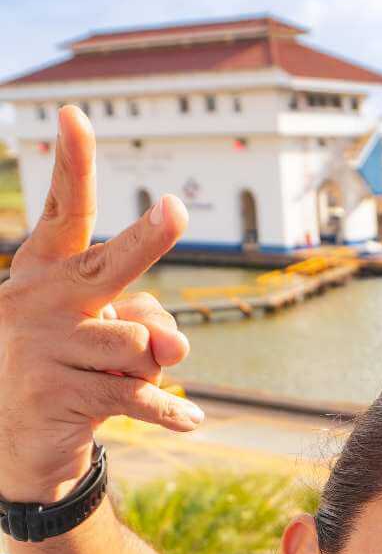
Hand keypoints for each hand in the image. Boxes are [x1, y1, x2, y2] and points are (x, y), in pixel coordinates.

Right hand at [0, 105, 202, 504]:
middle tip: (176, 209)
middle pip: (110, 266)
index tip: (75, 115)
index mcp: (44, 269)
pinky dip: (171, 413)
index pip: (64, 210)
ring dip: (150, 370)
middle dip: (149, 240)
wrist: (18, 438)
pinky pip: (140, 396)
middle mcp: (37, 299)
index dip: (72, 163)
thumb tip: (174, 348)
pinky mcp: (57, 393)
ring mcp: (43, 346)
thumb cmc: (72, 365)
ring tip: (118, 380)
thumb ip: (149, 324)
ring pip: (141, 347)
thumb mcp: (107, 334)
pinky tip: (190, 422)